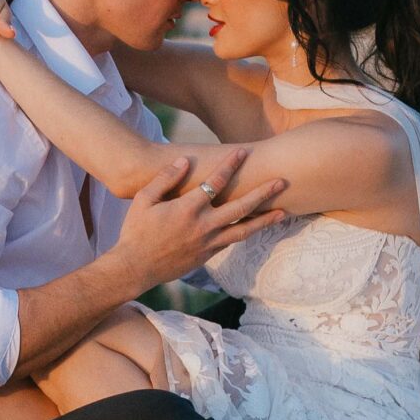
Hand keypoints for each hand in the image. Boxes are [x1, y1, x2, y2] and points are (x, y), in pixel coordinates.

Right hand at [108, 151, 285, 292]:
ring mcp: (208, 243)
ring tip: (283, 212)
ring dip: (265, 220)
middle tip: (282, 181)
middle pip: (241, 207)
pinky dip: (247, 233)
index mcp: (188, 209)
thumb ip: (165, 179)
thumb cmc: (136, 231)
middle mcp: (203, 226)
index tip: (243, 152)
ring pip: (244, 229)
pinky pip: (232, 241)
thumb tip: (184, 161)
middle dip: (263, 193)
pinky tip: (257, 227)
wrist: (135, 267)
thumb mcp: (145, 200)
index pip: (215, 182)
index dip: (230, 165)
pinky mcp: (208, 255)